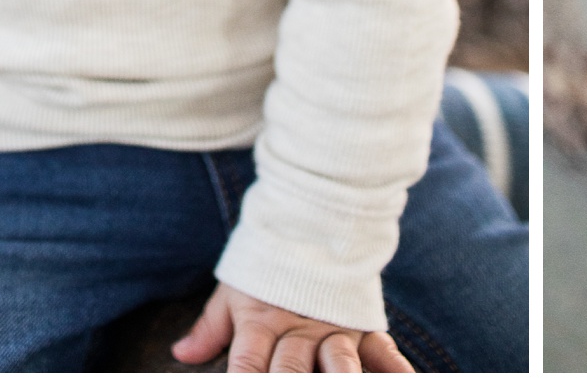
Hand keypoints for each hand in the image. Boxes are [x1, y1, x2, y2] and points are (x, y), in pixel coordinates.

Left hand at [172, 282, 412, 372]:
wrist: (316, 217)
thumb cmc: (270, 263)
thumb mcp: (235, 290)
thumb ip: (211, 326)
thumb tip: (180, 353)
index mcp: (262, 320)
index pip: (246, 363)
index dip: (244, 381)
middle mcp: (299, 328)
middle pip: (290, 369)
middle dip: (288, 385)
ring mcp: (334, 327)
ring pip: (337, 363)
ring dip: (338, 380)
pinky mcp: (363, 323)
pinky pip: (382, 350)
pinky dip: (394, 368)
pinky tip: (405, 380)